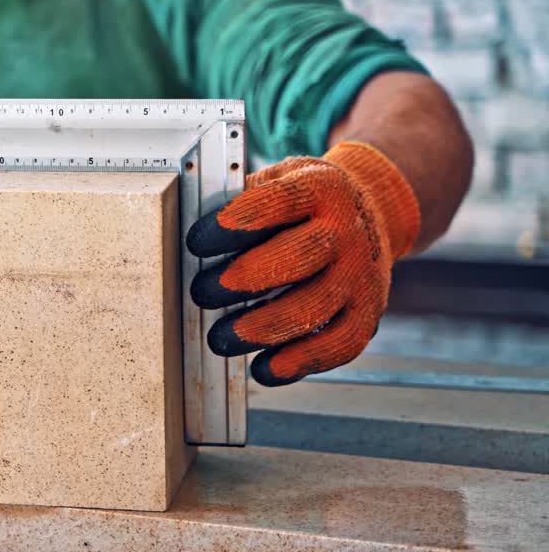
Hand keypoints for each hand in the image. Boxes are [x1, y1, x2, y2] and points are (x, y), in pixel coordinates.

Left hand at [186, 142, 420, 385]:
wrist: (371, 212)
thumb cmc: (304, 206)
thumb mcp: (278, 182)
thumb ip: (240, 204)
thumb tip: (182, 232)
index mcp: (320, 188)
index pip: (279, 201)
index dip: (235, 224)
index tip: (196, 242)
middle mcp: (347, 229)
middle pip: (300, 257)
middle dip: (245, 279)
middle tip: (203, 292)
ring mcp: (361, 273)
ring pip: (316, 307)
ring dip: (262, 329)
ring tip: (220, 338)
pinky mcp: (368, 312)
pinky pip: (339, 345)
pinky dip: (298, 362)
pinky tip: (262, 369)